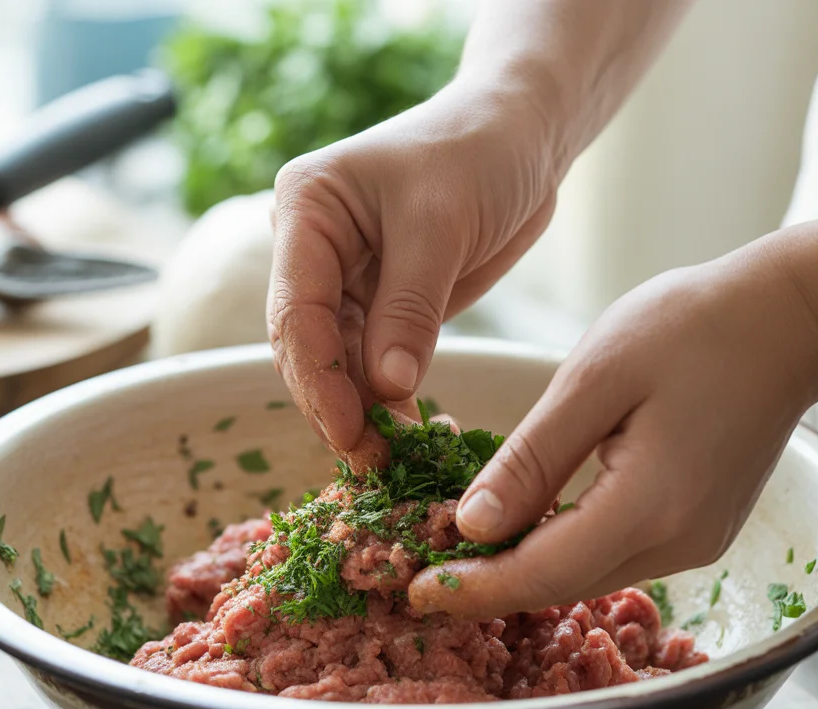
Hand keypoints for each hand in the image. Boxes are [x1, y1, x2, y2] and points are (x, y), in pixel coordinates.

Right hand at [267, 78, 560, 465]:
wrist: (521, 136)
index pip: (296, 310)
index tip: (349, 432)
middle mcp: (311, 251)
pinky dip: (391, 402)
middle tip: (373, 462)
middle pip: (308, 348)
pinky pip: (374, 365)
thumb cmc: (478, 154)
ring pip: (339, 365)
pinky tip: (413, 434)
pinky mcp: (380, 306)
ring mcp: (343, 281)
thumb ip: (409, 308)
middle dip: (337, 406)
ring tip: (397, 461)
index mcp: (305, 212)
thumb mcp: (441, 226)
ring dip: (364, 414)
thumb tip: (385, 388)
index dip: (318, 379)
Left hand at [408, 244, 817, 617]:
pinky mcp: (699, 531)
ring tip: (456, 552)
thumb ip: (532, 459)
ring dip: (522, 569)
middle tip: (420, 573)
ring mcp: (695, 544)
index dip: (473, 588)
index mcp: (650, 505)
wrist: (789, 321)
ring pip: (586, 576)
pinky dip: (562, 550)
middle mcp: (678, 543)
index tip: (414, 590)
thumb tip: (470, 526)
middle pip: (561, 585)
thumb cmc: (690, 327)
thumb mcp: (595, 379)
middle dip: (487, 585)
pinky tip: (523, 527)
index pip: (541, 573)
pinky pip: (614, 555)